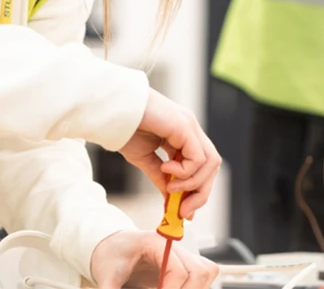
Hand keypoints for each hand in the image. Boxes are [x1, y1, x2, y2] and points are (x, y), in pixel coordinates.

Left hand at [91, 230, 218, 288]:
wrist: (110, 247)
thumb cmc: (110, 256)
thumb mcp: (106, 276)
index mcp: (155, 242)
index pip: (179, 270)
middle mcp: (173, 246)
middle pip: (200, 271)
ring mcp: (181, 254)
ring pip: (206, 273)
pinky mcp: (184, 264)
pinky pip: (203, 275)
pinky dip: (196, 287)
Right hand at [119, 89, 220, 218]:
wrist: (112, 111)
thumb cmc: (124, 128)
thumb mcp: (145, 158)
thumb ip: (160, 177)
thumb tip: (171, 198)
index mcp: (182, 135)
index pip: (201, 166)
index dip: (196, 190)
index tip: (184, 212)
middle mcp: (190, 129)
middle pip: (211, 166)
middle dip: (199, 192)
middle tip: (183, 212)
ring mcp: (189, 126)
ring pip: (210, 163)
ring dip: (193, 183)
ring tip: (171, 188)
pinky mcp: (185, 126)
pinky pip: (198, 157)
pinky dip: (185, 171)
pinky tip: (166, 169)